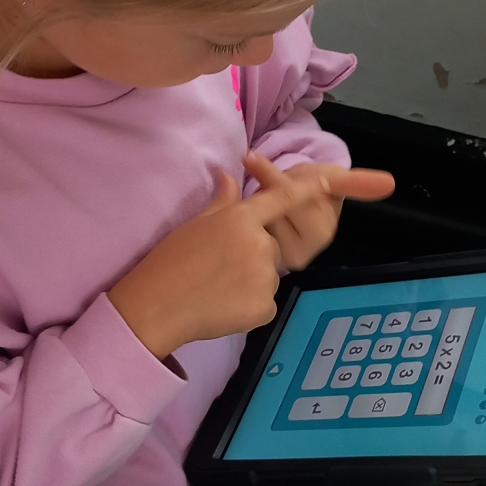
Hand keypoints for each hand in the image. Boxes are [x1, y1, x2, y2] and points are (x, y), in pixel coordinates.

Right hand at [108, 156, 394, 358]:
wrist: (156, 307)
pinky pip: (266, 302)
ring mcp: (265, 276)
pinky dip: (250, 305)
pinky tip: (223, 306)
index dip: (308, 188)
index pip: (282, 197)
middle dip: (253, 254)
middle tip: (218, 267)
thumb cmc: (168, 263)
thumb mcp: (194, 225)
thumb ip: (222, 203)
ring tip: (216, 287)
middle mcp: (259, 243)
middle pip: (272, 245)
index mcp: (240, 218)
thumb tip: (229, 178)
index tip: (329, 179)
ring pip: (269, 275)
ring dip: (251, 280)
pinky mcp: (266, 306)